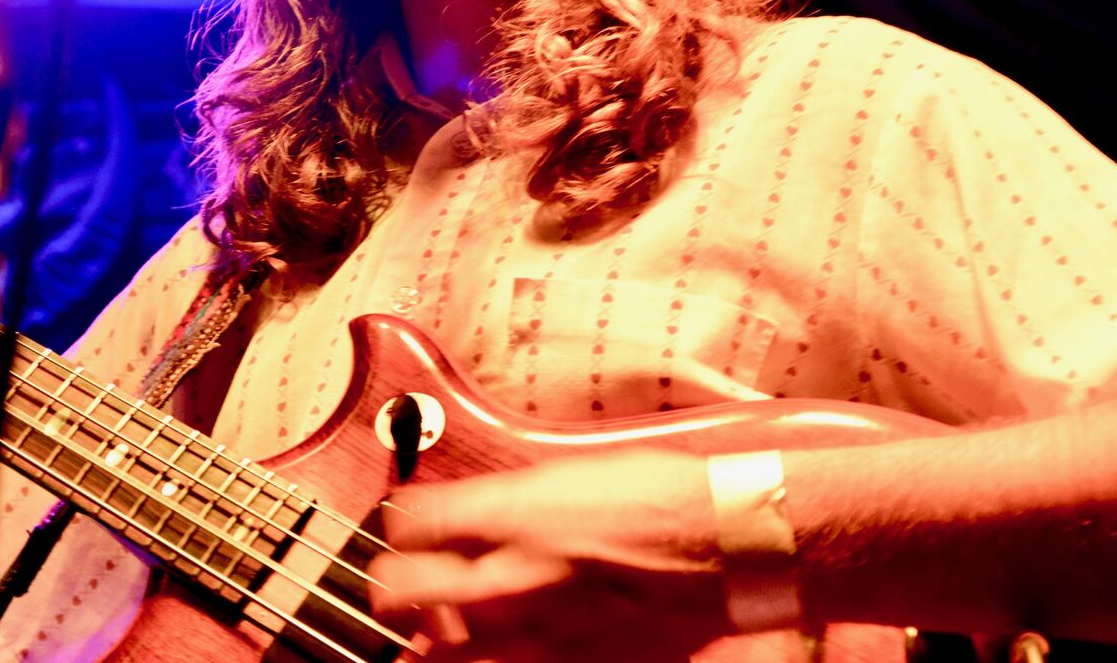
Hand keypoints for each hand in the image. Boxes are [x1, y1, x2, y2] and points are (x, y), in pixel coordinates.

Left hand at [373, 450, 731, 661]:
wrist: (728, 541)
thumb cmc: (658, 492)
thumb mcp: (567, 471)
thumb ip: (507, 500)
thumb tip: (461, 513)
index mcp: (510, 512)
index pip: (408, 523)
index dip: (396, 524)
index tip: (401, 526)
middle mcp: (511, 574)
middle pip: (403, 593)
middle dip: (388, 589)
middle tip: (392, 589)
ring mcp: (537, 631)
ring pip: (440, 656)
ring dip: (423, 645)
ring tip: (426, 639)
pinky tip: (496, 654)